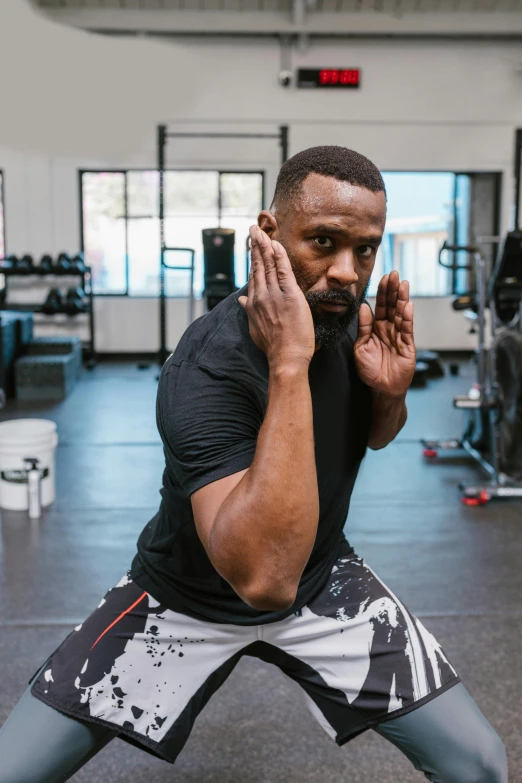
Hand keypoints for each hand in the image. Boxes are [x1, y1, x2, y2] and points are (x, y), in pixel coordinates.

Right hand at [238, 226, 315, 370]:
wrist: (285, 358)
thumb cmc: (274, 347)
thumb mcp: (255, 328)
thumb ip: (249, 311)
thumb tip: (241, 301)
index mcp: (253, 303)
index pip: (254, 275)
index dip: (253, 259)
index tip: (253, 246)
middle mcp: (261, 296)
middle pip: (258, 266)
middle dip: (256, 245)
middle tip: (253, 229)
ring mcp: (274, 295)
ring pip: (268, 265)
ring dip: (265, 245)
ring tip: (261, 230)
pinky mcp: (290, 296)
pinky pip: (283, 271)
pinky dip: (279, 256)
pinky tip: (276, 244)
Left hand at [354, 271, 415, 396]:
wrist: (381, 389)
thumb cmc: (370, 370)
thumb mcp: (361, 347)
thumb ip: (363, 327)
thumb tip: (363, 307)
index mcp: (376, 328)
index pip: (380, 306)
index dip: (381, 292)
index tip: (383, 278)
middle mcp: (389, 329)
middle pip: (392, 306)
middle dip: (393, 290)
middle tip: (394, 275)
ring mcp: (399, 336)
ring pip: (401, 314)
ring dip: (402, 299)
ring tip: (403, 284)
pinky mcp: (407, 345)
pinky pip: (407, 329)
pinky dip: (407, 317)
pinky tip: (407, 305)